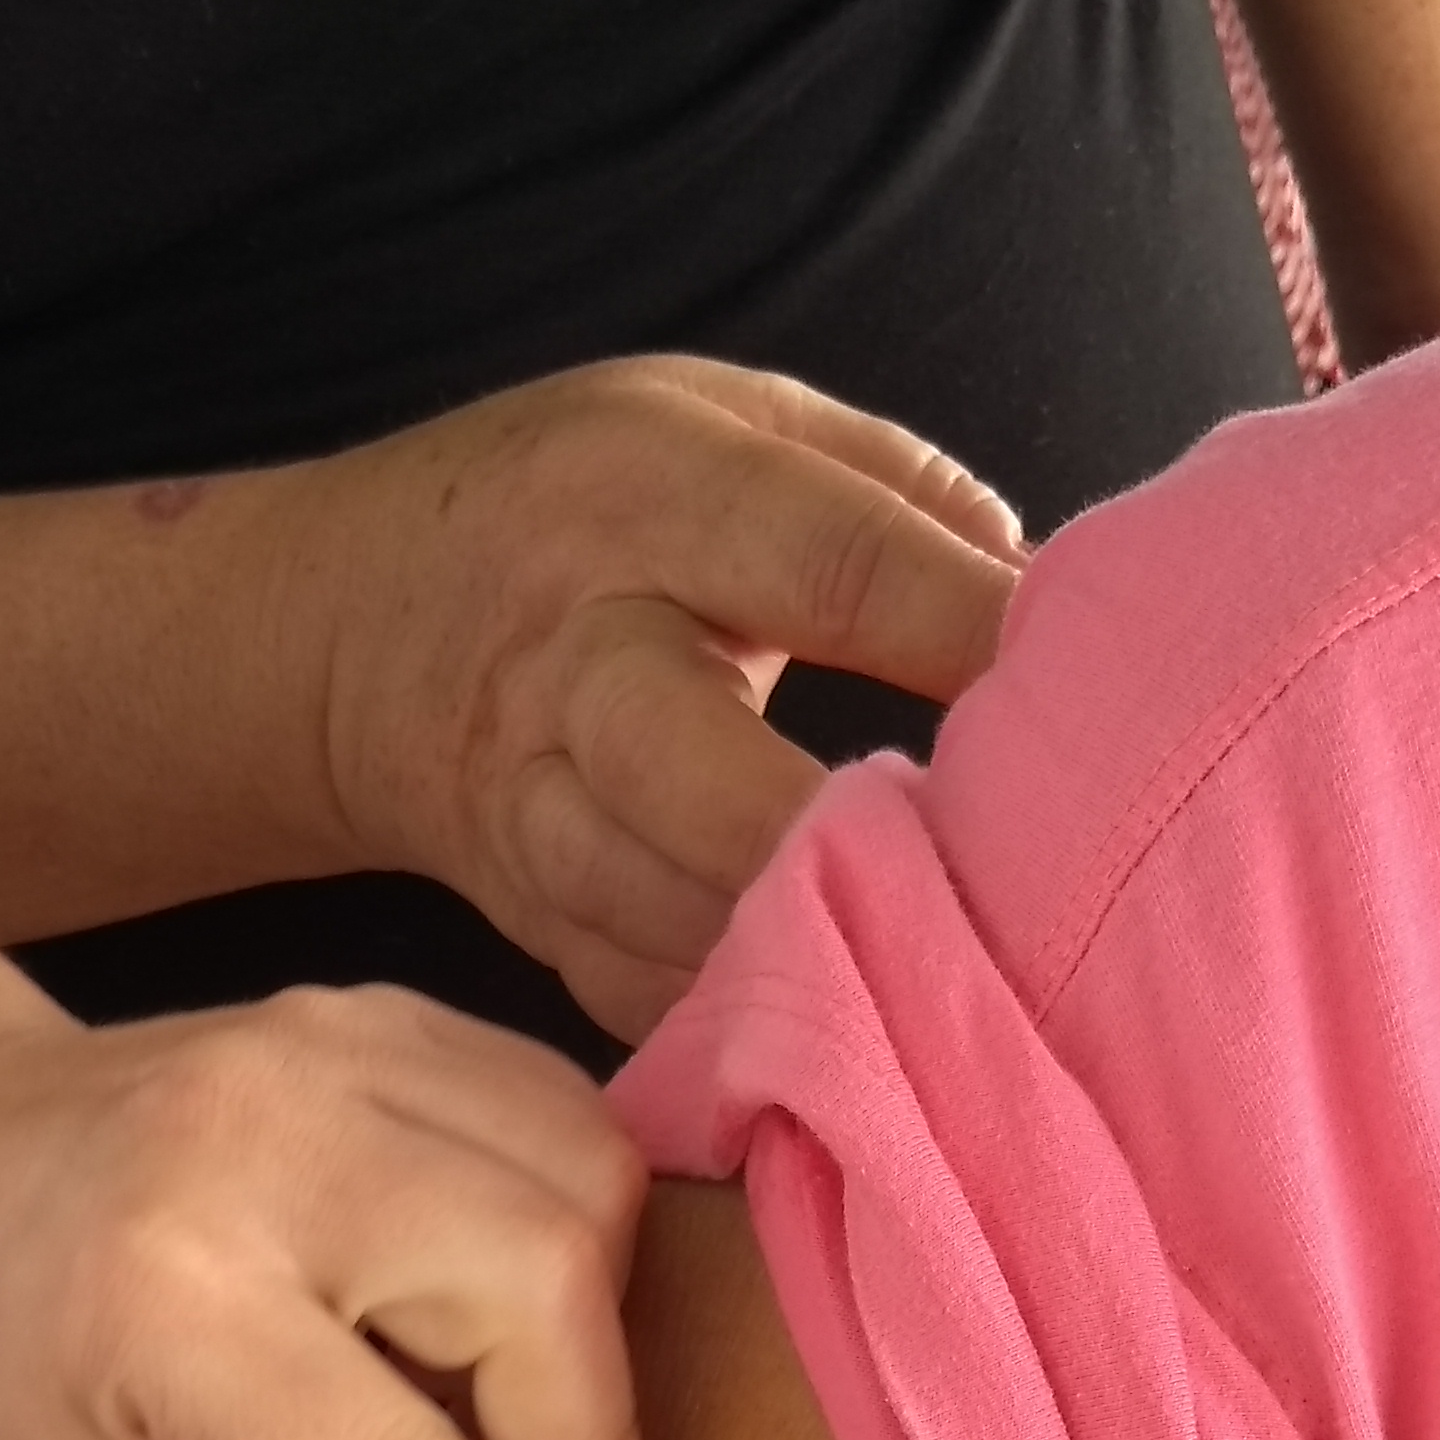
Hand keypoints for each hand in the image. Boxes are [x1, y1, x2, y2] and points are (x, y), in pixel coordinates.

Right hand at [294, 359, 1025, 1038]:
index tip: (1093, 680)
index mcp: (644, 495)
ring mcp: (528, 806)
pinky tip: (833, 1020)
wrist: (346, 634)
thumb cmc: (578, 511)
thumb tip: (1044, 597)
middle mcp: (573, 656)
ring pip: (649, 905)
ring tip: (925, 956)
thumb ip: (882, 487)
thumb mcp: (715, 419)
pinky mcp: (525, 918)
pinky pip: (632, 991)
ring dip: (791, 941)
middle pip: (683, 757)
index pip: (824, 557)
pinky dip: (738, 1018)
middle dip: (822, 825)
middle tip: (963, 862)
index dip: (960, 623)